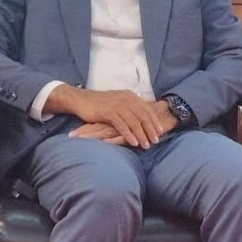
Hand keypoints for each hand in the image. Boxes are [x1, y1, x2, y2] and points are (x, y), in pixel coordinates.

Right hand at [47, 85, 164, 148]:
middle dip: (151, 130)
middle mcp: (126, 99)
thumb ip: (129, 105)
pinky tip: (134, 143)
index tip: (160, 131)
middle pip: (143, 116)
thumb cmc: (100, 103)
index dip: (155, 121)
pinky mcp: (109, 112)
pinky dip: (129, 135)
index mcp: (130, 96)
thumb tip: (142, 113)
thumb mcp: (118, 100)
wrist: (80, 99)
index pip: (147, 109)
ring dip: (142, 135)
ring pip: (135, 122)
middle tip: (156, 141)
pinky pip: (123, 125)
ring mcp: (118, 105)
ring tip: (146, 145)